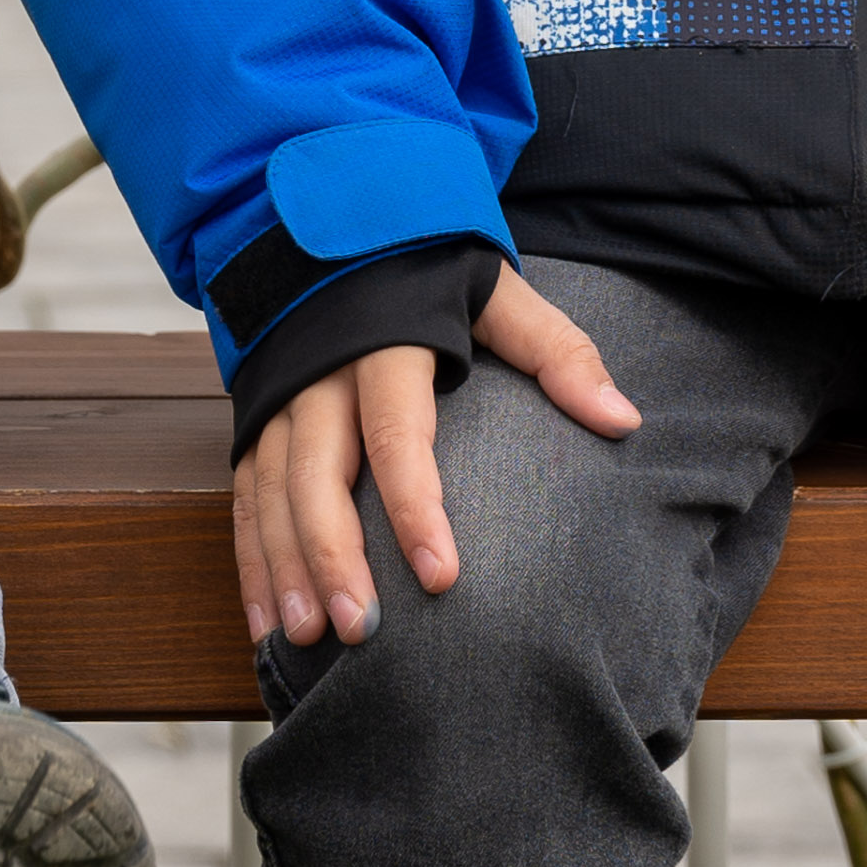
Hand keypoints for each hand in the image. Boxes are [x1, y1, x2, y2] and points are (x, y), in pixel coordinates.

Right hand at [232, 266, 638, 653]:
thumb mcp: (497, 293)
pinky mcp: (253, 420)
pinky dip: (251, 561)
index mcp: (384, 341)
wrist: (340, 228)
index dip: (416, 507)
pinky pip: (245, 495)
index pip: (397, 433)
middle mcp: (320, 373)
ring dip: (285, 568)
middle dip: (333, 554)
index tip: (443, 578)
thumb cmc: (431, 269)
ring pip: (272, 490)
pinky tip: (265, 623)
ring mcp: (279, 398)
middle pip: (319, 472)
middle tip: (361, 628)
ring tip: (308, 637)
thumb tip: (622, 420)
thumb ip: (556, 352)